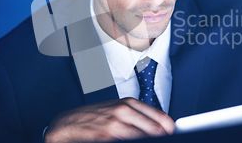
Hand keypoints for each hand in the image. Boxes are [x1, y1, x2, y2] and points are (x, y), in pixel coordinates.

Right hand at [44, 97, 174, 142]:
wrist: (67, 123)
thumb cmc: (92, 117)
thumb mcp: (116, 110)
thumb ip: (137, 116)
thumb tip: (160, 126)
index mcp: (128, 103)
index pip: (160, 117)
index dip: (169, 129)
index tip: (174, 133)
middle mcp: (123, 111)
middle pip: (155, 129)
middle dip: (161, 137)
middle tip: (165, 139)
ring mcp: (115, 124)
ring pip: (144, 136)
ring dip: (150, 140)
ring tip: (153, 141)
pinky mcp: (107, 136)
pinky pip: (129, 141)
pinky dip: (136, 142)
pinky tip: (137, 142)